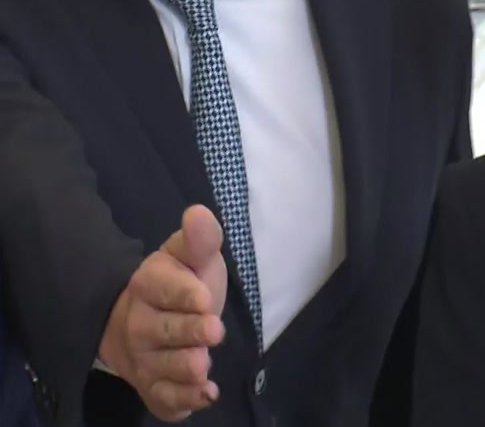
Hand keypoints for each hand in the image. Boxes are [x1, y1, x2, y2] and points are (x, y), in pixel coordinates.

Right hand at [99, 205, 227, 421]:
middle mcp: (139, 324)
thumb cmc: (182, 284)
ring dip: (185, 370)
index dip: (184, 294)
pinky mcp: (153, 388)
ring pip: (162, 368)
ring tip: (203, 366)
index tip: (205, 298)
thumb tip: (199, 212)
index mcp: (148, 284)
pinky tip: (204, 395)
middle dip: (188, 332)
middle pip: (162, 331)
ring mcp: (144, 359)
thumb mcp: (194, 257)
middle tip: (214, 331)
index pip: (162, 288)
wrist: (150, 321)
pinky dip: (181, 402)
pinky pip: (162, 400)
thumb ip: (200, 239)